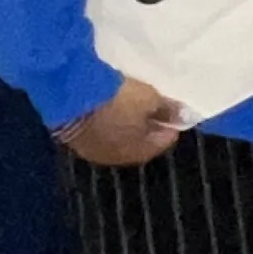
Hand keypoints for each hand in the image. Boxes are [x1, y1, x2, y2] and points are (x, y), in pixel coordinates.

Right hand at [61, 78, 185, 168]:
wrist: (69, 95)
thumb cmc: (117, 100)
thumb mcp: (148, 98)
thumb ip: (167, 107)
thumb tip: (183, 114)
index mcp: (139, 152)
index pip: (164, 140)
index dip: (170, 122)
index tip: (172, 104)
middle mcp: (115, 158)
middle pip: (139, 140)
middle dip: (146, 123)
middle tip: (150, 102)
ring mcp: (91, 150)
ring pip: (115, 135)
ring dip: (123, 121)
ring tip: (126, 99)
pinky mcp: (72, 138)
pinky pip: (97, 128)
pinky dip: (104, 118)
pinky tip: (104, 101)